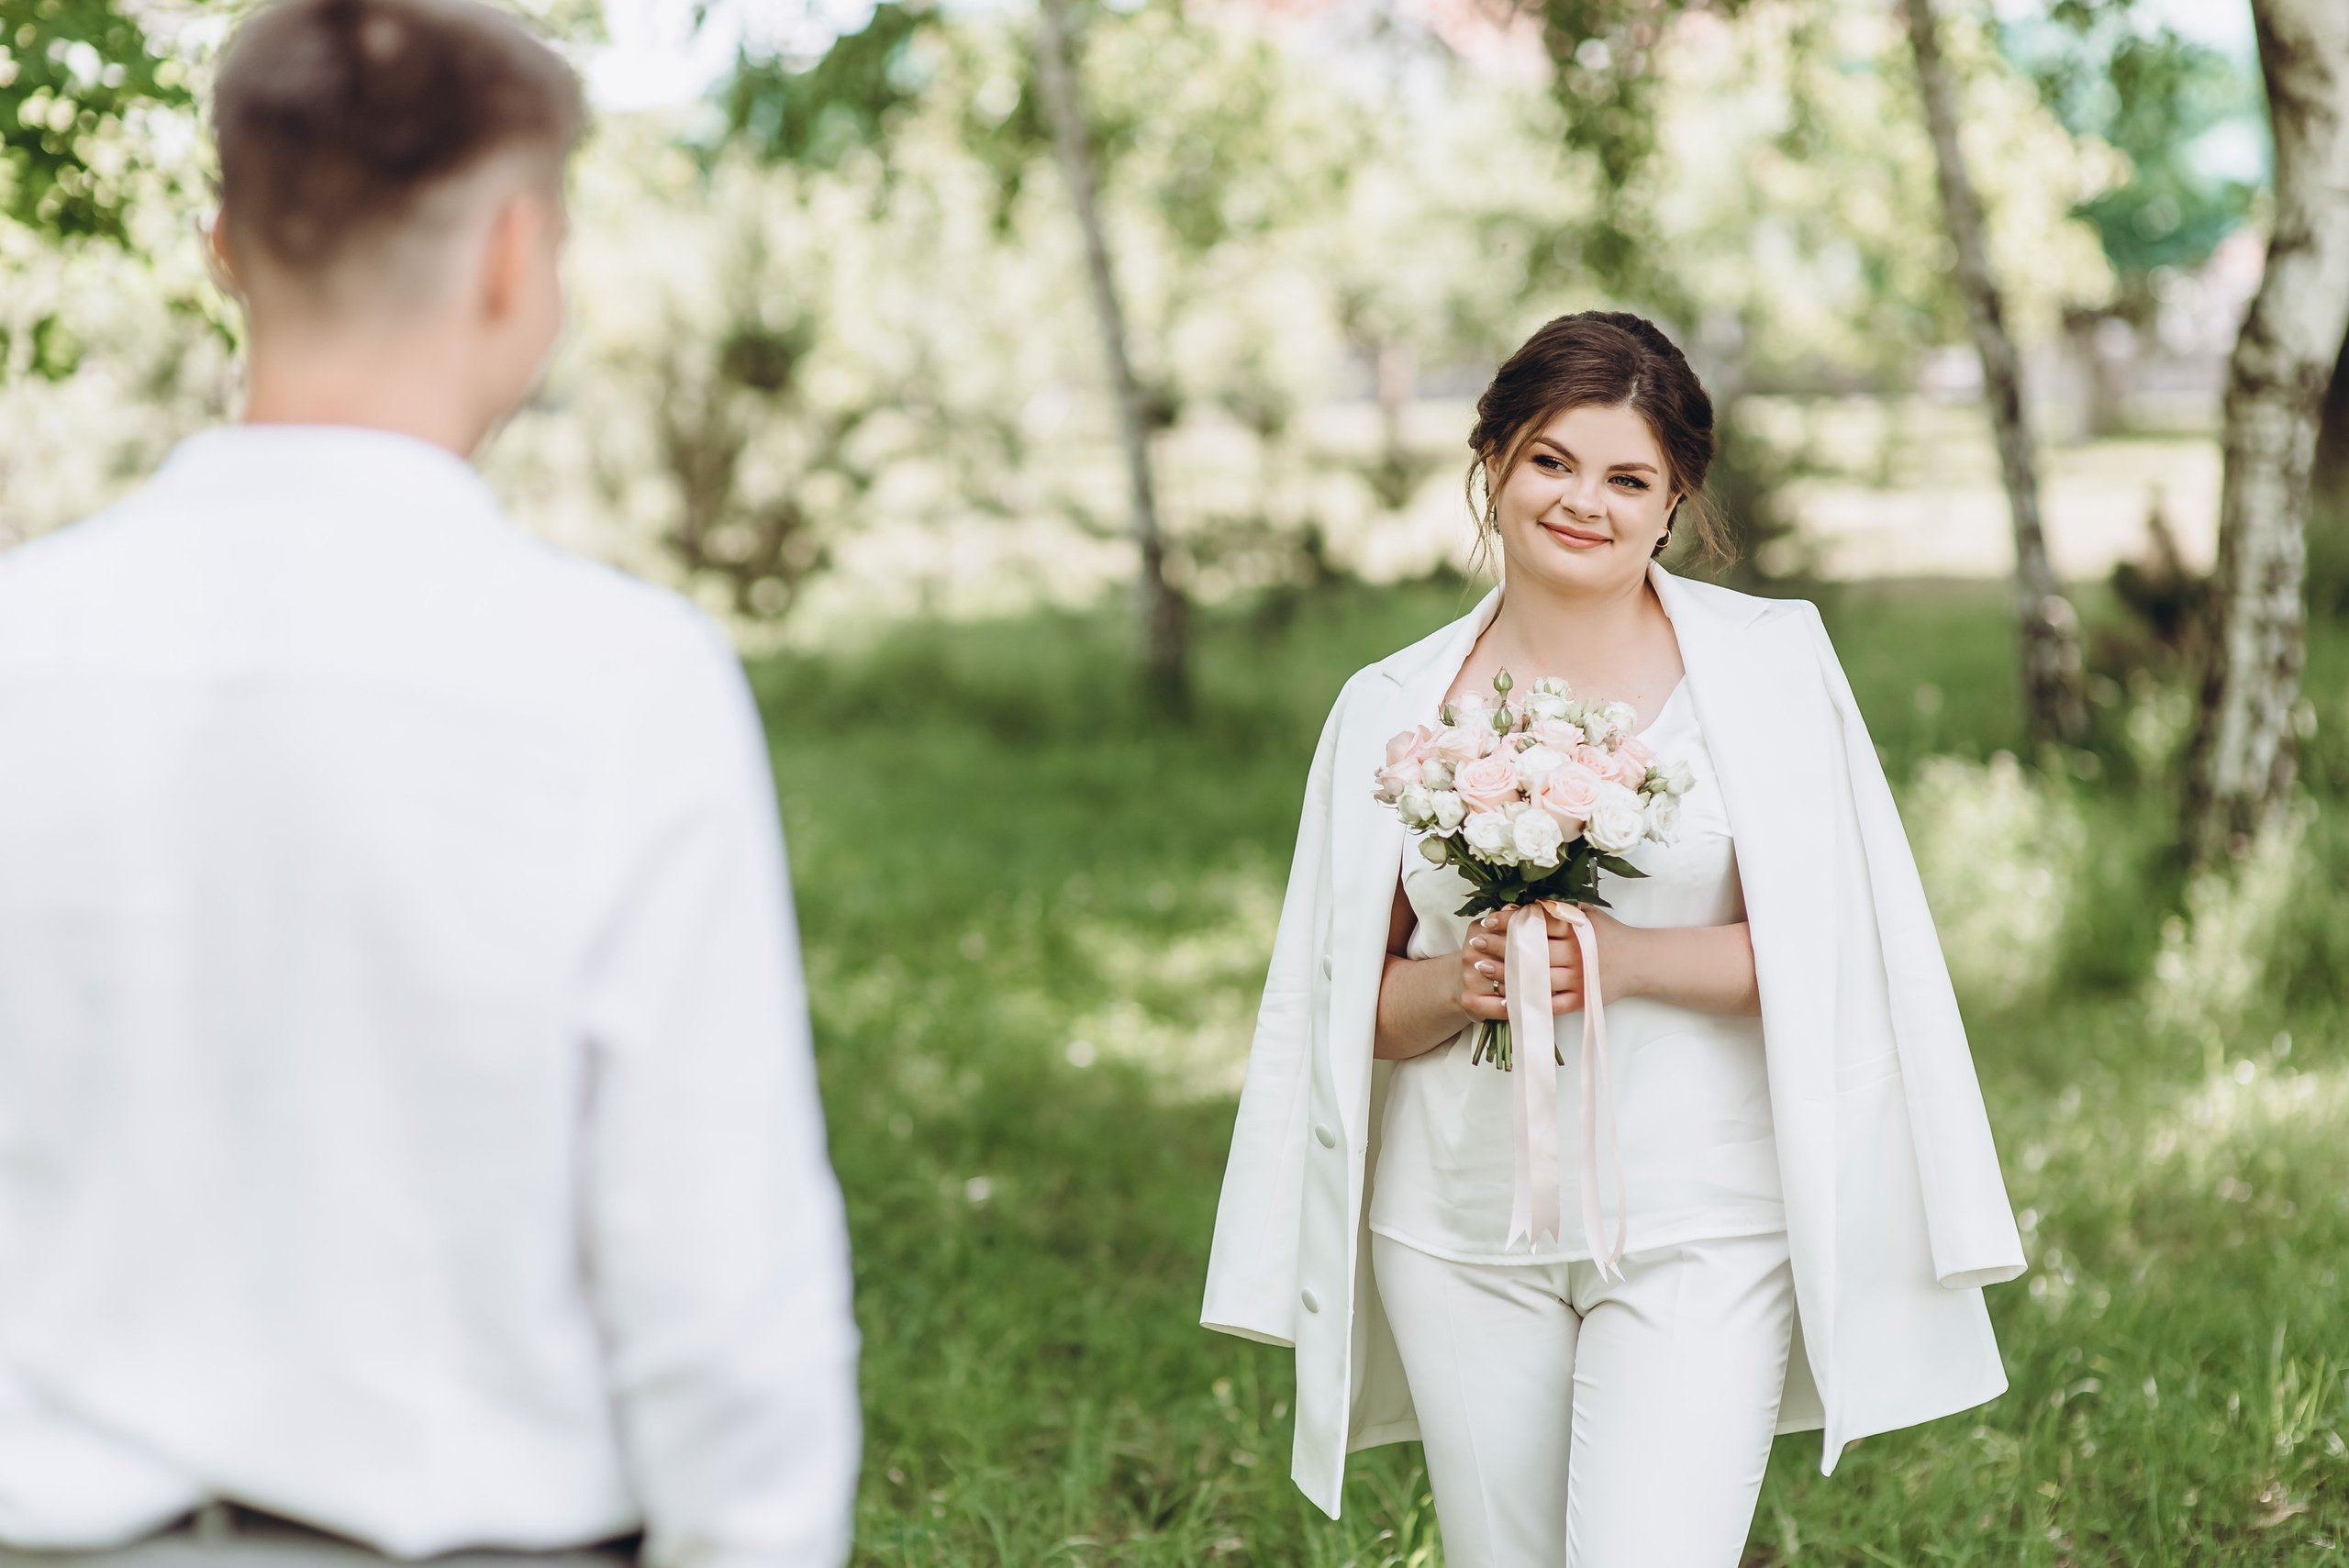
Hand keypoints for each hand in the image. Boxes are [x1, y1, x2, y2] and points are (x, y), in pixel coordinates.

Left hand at [1458, 904, 1616, 1018]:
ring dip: (1507, 973)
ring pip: (1537, 977)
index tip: (1488, 921)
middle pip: (1532, 950)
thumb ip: (1559, 909)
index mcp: (1577, 930)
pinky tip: (1506, 1000)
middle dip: (1501, 946)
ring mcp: (1579, 979)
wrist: (1640, 963)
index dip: (1511, 922)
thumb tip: (1524, 904)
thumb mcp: (1588, 914)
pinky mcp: (1581, 1000)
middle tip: (1475, 943)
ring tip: (1482, 968)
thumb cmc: (1610, 935)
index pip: (1538, 924)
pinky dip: (1528, 1002)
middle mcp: (1577, 954)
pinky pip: (1551, 1004)